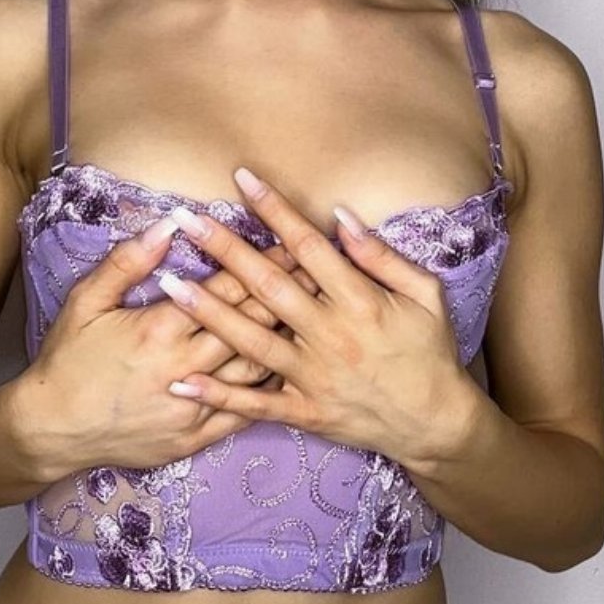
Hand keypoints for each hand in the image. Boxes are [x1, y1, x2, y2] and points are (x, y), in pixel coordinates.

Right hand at [18, 216, 315, 476]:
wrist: (51, 430)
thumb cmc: (67, 360)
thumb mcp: (86, 300)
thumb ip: (128, 262)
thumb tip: (167, 226)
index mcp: (159, 328)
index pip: (226, 286)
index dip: (264, 261)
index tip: (293, 240)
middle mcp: (184, 367)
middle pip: (252, 323)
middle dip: (289, 292)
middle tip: (322, 271)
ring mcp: (193, 406)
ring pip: (257, 367)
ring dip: (289, 338)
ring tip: (317, 315)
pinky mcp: (194, 437)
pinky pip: (245, 412)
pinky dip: (272, 390)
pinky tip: (293, 370)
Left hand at [153, 168, 466, 463]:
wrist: (435, 423)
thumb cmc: (430, 351)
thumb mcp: (425, 294)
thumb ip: (382, 257)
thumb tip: (341, 217)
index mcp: (360, 301)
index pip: (307, 246)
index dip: (274, 210)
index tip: (242, 180)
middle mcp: (330, 336)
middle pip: (268, 285)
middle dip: (224, 249)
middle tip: (186, 220)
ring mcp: (313, 377)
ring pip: (250, 341)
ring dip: (207, 311)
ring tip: (168, 284)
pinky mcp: (305, 412)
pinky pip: (255, 405)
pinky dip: (218, 395)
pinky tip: (182, 381)